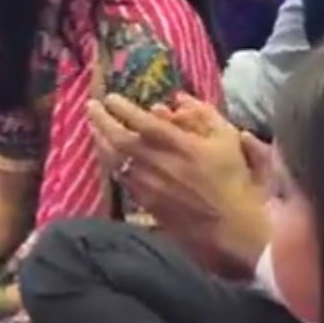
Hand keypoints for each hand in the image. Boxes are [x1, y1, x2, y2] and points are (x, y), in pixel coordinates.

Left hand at [88, 92, 268, 275]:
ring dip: (101, 142)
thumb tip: (179, 99)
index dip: (124, 108)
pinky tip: (109, 158)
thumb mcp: (228, 139)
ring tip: (93, 129)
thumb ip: (205, 115)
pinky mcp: (146, 203)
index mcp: (179, 145)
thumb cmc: (233, 180)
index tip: (111, 97)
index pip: (143, 121)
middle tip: (90, 107)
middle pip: (120, 139)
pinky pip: (122, 179)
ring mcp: (149, 185)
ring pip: (116, 160)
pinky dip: (112, 164)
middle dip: (102, 120)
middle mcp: (158, 163)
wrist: (229, 226)